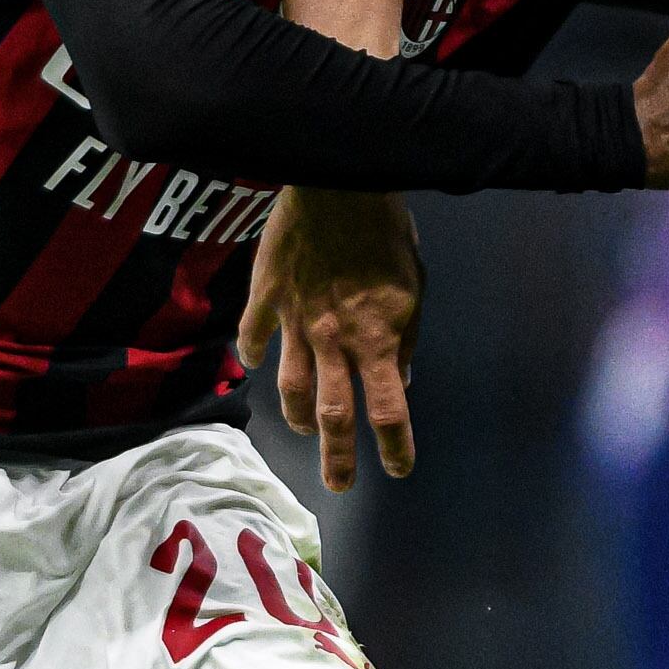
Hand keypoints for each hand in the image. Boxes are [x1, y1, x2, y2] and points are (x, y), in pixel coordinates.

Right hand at [240, 187, 424, 489]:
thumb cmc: (385, 231)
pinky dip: (254, 354)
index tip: (398, 470)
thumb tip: (403, 377)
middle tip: (338, 486)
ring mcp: (294, 322)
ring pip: (290, 387)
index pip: (388, 410)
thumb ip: (406, 337)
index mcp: (376, 341)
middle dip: (338, 457)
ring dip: (298, 415)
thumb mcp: (414, 286)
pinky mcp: (265, 298)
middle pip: (334, 415)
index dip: (395, 446)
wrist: (337, 182)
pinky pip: (253, 336)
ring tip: (304, 429)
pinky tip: (255, 363)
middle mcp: (333, 342)